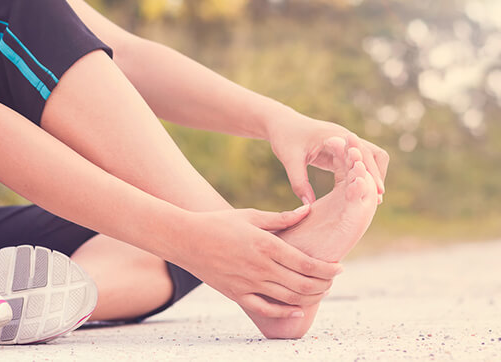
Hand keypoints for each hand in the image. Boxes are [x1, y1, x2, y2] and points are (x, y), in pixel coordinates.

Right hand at [174, 207, 342, 317]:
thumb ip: (281, 218)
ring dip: (310, 297)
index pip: (307, 264)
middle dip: (324, 285)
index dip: (328, 269)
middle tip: (332, 280)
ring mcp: (249, 284)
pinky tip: (297, 311)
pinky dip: (285, 313)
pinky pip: (266, 309)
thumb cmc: (218, 223)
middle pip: (303, 284)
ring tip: (320, 291)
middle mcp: (261, 268)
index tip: (339, 267)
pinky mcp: (238, 294)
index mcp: (267, 245)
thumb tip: (307, 210)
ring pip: (289, 298)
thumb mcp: (250, 216)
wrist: (186, 239)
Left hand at [266, 109, 388, 203]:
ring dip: (371, 175)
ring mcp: (344, 143)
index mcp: (335, 136)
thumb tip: (308, 205)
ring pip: (369, 157)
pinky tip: (358, 192)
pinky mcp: (339, 150)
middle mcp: (344, 137)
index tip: (377, 192)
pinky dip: (360, 175)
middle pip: (374, 154)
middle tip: (377, 199)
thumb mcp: (289, 160)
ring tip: (372, 198)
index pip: (363, 152)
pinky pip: (356, 162)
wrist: (280, 123)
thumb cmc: (284, 138)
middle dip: (377, 175)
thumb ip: (299, 182)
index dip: (371, 172)